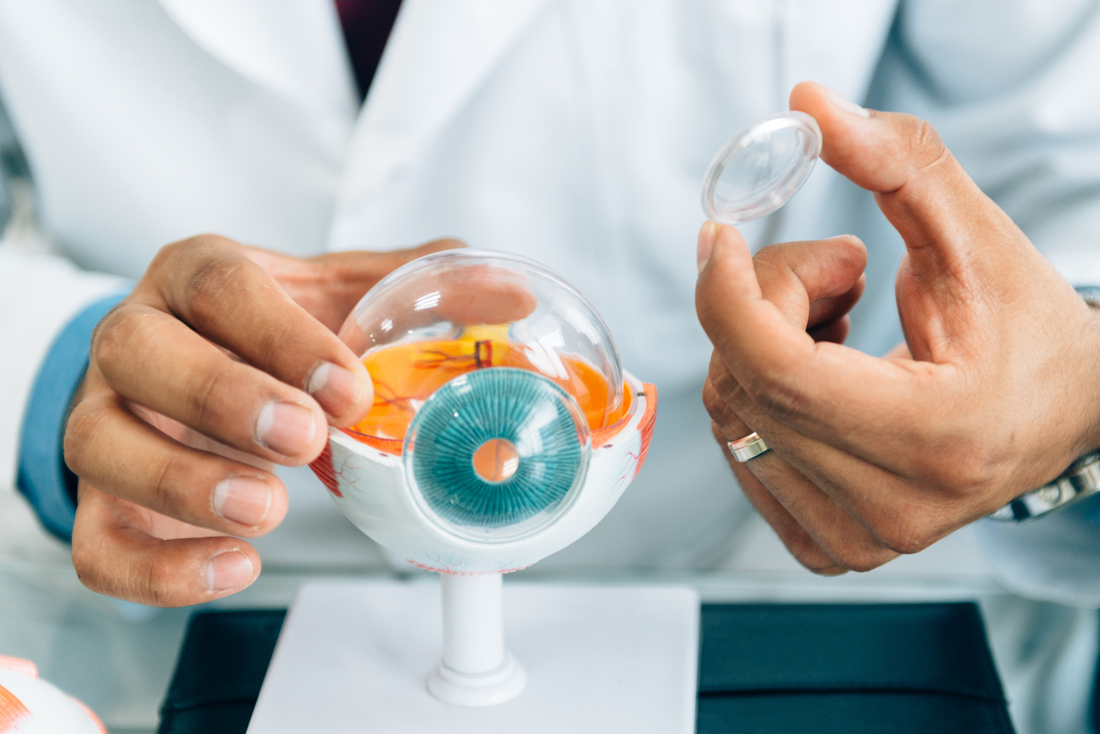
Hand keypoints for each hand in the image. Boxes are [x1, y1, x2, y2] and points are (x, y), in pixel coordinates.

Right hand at [64, 234, 460, 605]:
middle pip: (139, 350)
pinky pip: (96, 542)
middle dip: (223, 397)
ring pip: (99, 445)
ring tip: (267, 510)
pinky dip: (158, 569)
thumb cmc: (264, 334)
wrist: (192, 374)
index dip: (281, 335)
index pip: (220, 286)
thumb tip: (512, 297)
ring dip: (183, 484)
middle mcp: (135, 337)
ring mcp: (102, 416)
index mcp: (196, 276)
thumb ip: (413, 290)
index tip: (348, 387)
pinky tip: (236, 567)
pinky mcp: (99, 497)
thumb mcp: (335, 296)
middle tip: (305, 442)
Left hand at [697, 81, 1099, 573]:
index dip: (730, 294)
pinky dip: (759, 394)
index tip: (718, 236)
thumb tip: (809, 106)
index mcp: (936, 437)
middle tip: (839, 271)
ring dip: (760, 347)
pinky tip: (820, 373)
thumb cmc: (1028, 329)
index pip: (780, 372)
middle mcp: (892, 507)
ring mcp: (857, 539)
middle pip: (747, 384)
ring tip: (839, 323)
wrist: (1064, 414)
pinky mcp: (830, 546)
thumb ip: (899, 165)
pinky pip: (740, 451)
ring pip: (730, 419)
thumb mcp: (976, 235)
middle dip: (766, 302)